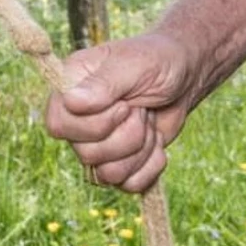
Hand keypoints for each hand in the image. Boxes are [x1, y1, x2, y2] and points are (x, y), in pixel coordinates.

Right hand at [40, 30, 206, 193]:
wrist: (186, 77)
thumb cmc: (158, 60)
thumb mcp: (134, 65)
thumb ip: (104, 84)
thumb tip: (70, 101)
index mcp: (71, 87)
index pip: (59, 125)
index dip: (95, 124)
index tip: (125, 104)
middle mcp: (78, 118)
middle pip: (86, 154)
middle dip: (128, 136)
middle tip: (141, 109)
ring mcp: (97, 143)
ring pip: (107, 174)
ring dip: (140, 150)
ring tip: (149, 122)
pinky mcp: (119, 162)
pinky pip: (128, 185)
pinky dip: (151, 166)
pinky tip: (157, 141)